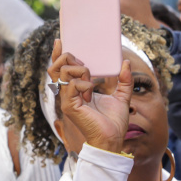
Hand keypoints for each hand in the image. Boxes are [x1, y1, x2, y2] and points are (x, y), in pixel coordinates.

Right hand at [48, 39, 130, 153]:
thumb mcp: (122, 97)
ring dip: (80, 71)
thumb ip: (124, 81)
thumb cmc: (113, 123)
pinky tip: (90, 94)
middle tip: (84, 64)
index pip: (59, 68)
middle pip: (56, 67)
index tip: (60, 40)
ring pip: (63, 72)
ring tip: (91, 81)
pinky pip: (73, 85)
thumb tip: (125, 64)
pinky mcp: (69, 105)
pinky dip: (85, 85)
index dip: (57, 54)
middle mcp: (67, 93)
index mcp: (75, 90)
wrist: (112, 140)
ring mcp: (66, 99)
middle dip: (70, 58)